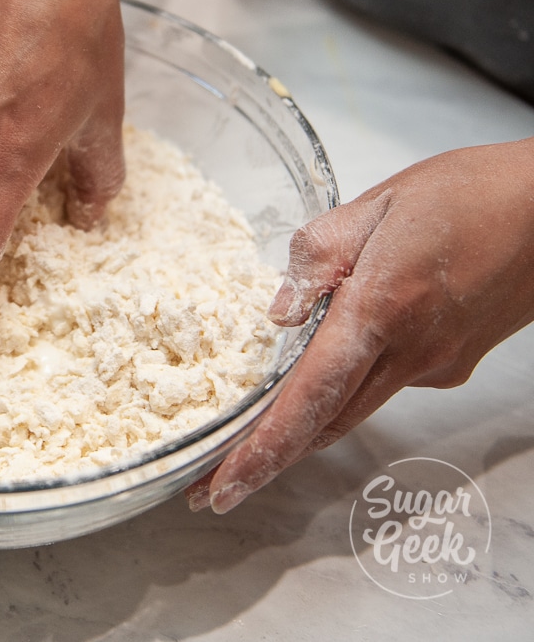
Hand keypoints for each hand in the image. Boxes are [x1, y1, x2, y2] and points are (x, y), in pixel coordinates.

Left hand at [187, 137, 533, 512]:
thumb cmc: (469, 194)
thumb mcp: (376, 203)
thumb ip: (318, 255)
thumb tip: (279, 312)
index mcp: (384, 307)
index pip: (312, 395)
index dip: (264, 449)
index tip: (223, 487)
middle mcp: (411, 353)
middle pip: (327, 423)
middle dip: (265, 459)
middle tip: (211, 485)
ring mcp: (435, 365)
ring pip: (354, 410)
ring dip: (300, 430)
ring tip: (250, 437)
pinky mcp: (449, 365)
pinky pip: (383, 385)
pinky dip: (343, 388)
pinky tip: (323, 364)